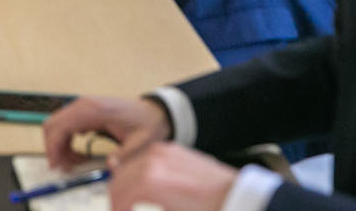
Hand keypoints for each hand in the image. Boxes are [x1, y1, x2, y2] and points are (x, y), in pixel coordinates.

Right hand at [42, 96, 171, 170]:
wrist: (154, 112)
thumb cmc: (147, 125)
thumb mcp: (141, 143)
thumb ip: (125, 155)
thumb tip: (110, 166)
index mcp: (94, 110)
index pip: (61, 126)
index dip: (54, 147)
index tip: (56, 165)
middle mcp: (84, 105)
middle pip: (53, 124)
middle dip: (54, 148)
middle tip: (66, 168)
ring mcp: (83, 106)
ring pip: (57, 126)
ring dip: (61, 147)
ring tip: (78, 163)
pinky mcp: (84, 111)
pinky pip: (65, 126)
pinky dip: (66, 142)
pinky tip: (81, 154)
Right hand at [108, 143, 235, 210]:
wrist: (239, 197)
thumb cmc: (210, 210)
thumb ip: (143, 209)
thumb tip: (129, 209)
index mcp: (149, 179)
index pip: (118, 194)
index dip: (116, 207)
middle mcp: (152, 159)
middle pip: (119, 178)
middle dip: (118, 197)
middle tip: (123, 209)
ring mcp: (163, 151)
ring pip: (130, 167)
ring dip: (127, 184)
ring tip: (133, 202)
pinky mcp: (173, 150)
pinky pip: (145, 160)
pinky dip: (140, 173)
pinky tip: (148, 188)